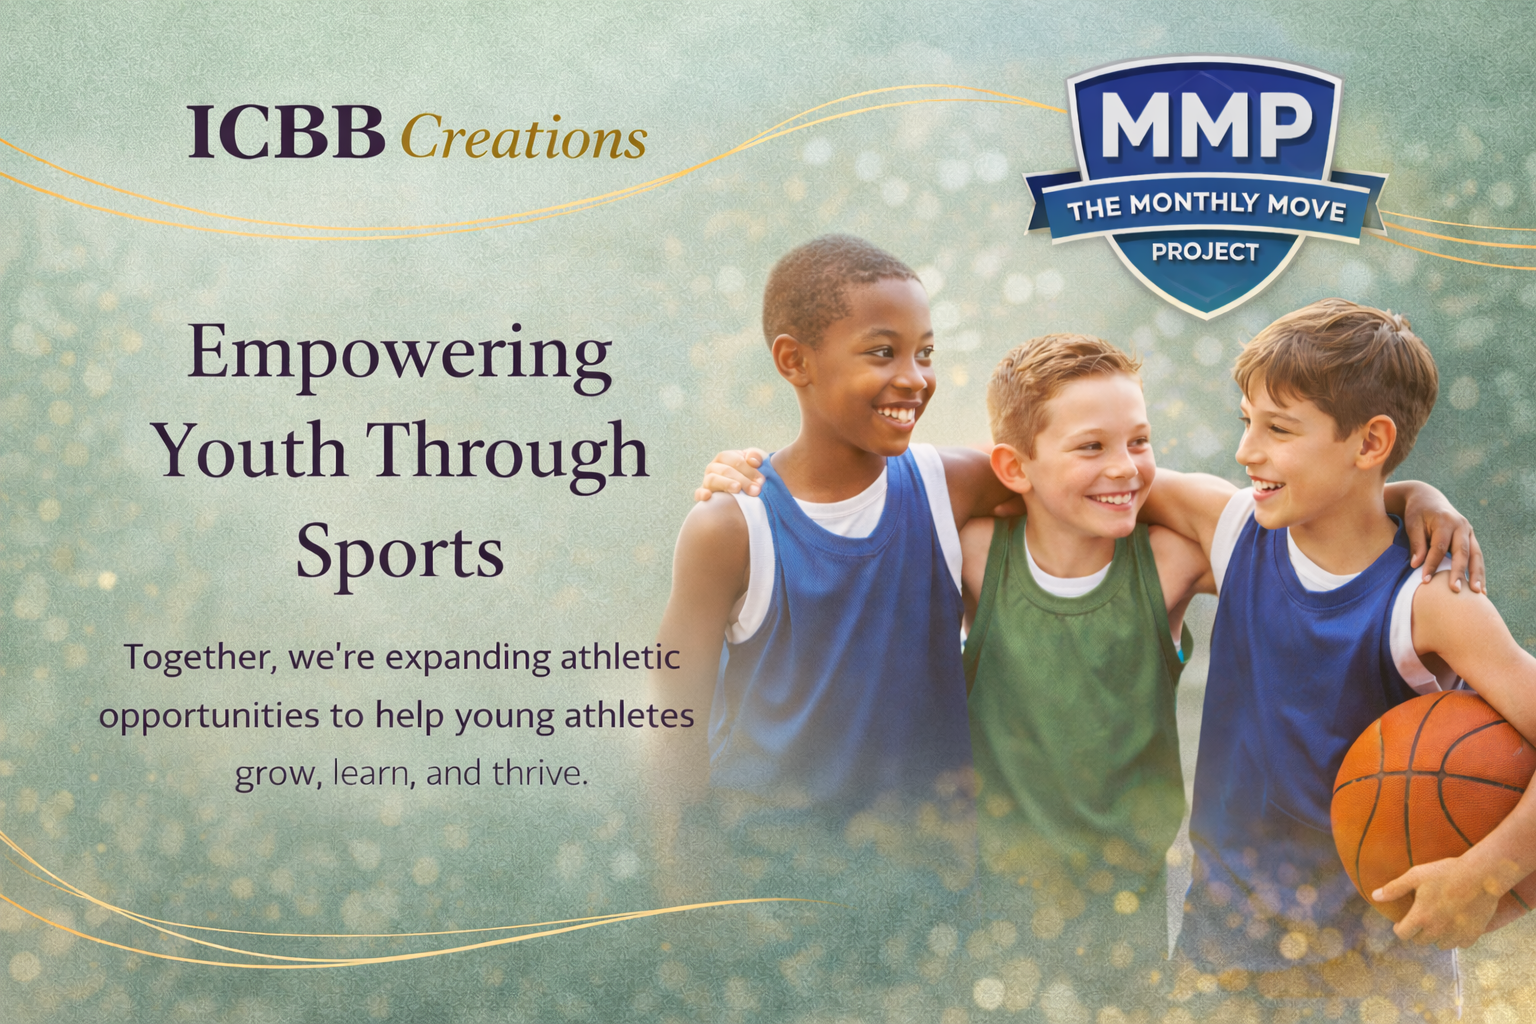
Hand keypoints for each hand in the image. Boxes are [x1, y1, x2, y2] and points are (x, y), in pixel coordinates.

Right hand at [693, 448, 767, 501]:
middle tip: (756, 490)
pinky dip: (702, 494)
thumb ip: (756, 456)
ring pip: (712, 479)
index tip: (762, 480)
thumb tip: (752, 460)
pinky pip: (699, 493)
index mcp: (725, 458)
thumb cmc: (751, 477)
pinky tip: (708, 496)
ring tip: (737, 489)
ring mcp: (707, 481)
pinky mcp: (703, 495)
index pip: (734, 459)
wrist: (745, 496)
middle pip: (725, 470)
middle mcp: (714, 467)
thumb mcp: (757, 464)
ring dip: (726, 484)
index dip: (749, 469)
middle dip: (742, 479)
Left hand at [1372, 856, 1501, 948]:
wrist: (1482, 876)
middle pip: (1421, 941)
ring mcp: (1456, 934)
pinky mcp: (1473, 935)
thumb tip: (1375, 896)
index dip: (1400, 928)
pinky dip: (1456, 937)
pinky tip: (1456, 924)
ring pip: (1441, 945)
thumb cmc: (1445, 872)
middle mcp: (1437, 930)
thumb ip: (1395, 888)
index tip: (1401, 923)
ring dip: (1437, 936)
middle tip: (1422, 918)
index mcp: (1421, 917)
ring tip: (1439, 921)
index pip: (1403, 934)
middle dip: (1418, 932)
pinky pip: (1460, 944)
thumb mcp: (1416, 875)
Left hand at [1401, 492, 1484, 593]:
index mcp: (1445, 521)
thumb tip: (1416, 564)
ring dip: (1477, 575)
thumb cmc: (1417, 512)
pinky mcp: (1471, 538)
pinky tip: (1480, 588)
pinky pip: (1477, 557)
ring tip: (1478, 594)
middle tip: (1456, 591)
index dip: (1432, 564)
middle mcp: (1461, 526)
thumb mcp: (1412, 524)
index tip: (1425, 581)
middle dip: (1459, 572)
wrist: (1428, 498)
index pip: (1439, 547)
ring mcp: (1469, 532)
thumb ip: (1416, 543)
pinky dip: (1479, 572)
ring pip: (1476, 555)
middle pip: (1462, 552)